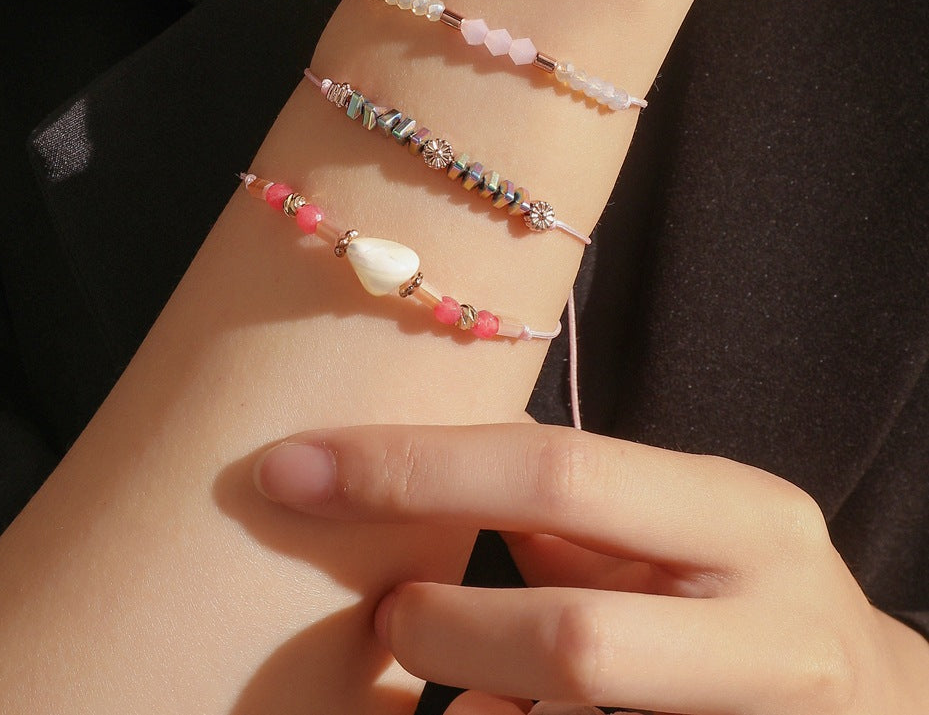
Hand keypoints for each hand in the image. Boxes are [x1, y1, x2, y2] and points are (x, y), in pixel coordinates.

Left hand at [254, 423, 928, 713]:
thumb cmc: (736, 595)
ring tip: (454, 679)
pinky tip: (496, 714)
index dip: (412, 469)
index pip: (556, 472)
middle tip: (389, 618)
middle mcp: (777, 622)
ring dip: (475, 705)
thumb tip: (405, 489)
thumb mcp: (671, 529)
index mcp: (743, 517)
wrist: (883, 710)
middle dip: (443, 629)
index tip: (291, 469)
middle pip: (569, 634)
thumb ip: (566, 511)